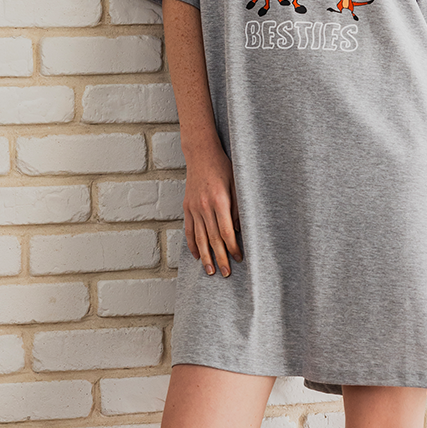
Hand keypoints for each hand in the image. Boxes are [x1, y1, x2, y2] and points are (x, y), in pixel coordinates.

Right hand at [183, 143, 242, 277]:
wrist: (201, 154)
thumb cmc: (223, 167)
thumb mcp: (236, 184)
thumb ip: (238, 208)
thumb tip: (239, 230)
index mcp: (219, 201)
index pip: (226, 232)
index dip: (232, 247)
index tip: (238, 258)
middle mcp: (205, 207)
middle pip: (213, 239)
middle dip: (220, 258)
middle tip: (225, 274)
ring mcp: (194, 208)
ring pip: (199, 237)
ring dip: (206, 256)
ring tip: (210, 271)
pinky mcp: (187, 207)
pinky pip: (189, 229)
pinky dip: (192, 244)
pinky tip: (197, 255)